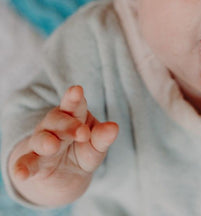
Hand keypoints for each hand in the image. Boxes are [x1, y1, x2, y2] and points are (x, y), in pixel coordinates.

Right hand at [11, 86, 117, 201]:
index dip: (74, 97)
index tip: (77, 90)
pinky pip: (25, 163)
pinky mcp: (31, 163)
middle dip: (69, 125)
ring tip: (52, 146)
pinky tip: (20, 173)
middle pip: (58, 120)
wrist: (66, 175)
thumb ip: (102, 137)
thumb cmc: (83, 150)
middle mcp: (54, 125)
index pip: (74, 104)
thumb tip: (114, 127)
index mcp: (74, 115)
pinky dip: (22, 168)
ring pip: (41, 139)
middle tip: (83, 133)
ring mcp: (41, 143)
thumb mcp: (96, 146)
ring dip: (46, 142)